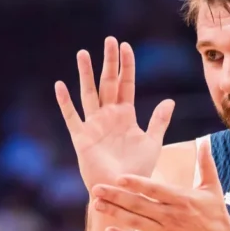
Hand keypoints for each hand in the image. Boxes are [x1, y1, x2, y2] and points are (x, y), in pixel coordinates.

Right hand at [55, 36, 174, 191]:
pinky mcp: (82, 138)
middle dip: (109, 62)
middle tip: (109, 40)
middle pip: (108, 83)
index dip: (126, 66)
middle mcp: (108, 116)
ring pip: (89, 94)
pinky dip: (65, 102)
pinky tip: (60, 86)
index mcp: (126, 115)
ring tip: (83, 53)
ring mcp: (94, 125)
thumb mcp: (152, 143)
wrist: (122, 190)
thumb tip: (169, 100)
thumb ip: (159, 121)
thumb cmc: (138, 169)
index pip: (126, 84)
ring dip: (86, 74)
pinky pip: (72, 117)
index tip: (126, 46)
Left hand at [90, 139, 229, 230]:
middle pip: (139, 204)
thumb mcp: (212, 188)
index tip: (118, 177)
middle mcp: (172, 216)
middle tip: (96, 188)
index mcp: (182, 198)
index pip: (154, 188)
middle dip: (115, 196)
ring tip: (96, 205)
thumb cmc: (217, 215)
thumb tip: (204, 141)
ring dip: (114, 213)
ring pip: (136, 222)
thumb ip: (205, 164)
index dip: (135, 183)